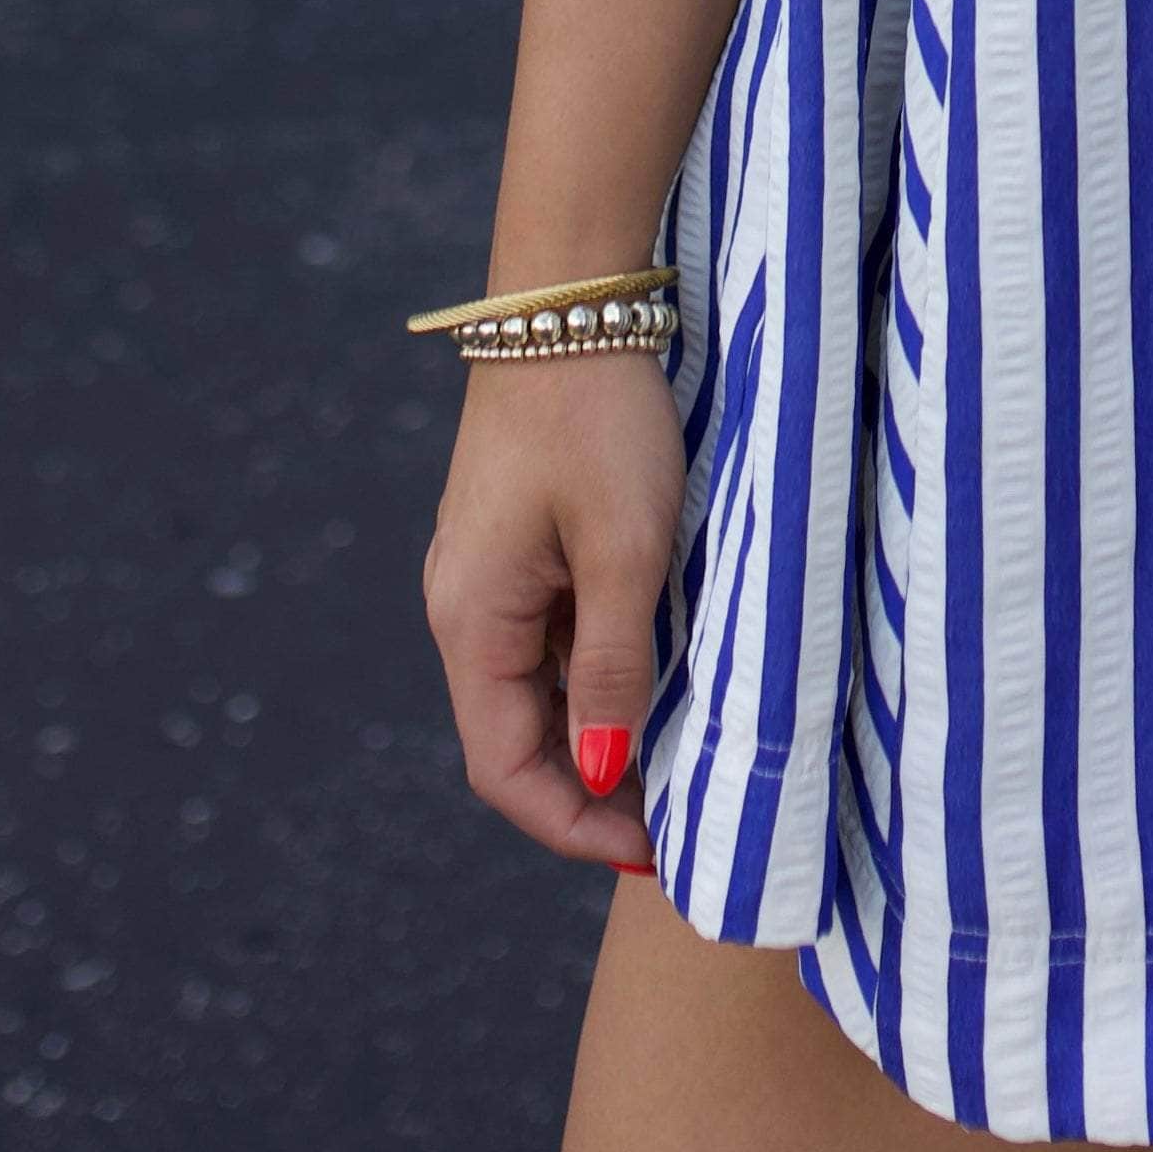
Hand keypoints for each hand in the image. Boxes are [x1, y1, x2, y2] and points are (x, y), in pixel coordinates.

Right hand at [422, 351, 685, 868]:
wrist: (571, 300)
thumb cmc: (599, 418)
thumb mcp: (624, 549)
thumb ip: (612, 667)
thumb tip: (604, 776)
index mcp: (472, 619)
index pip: (505, 768)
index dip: (574, 823)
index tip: (652, 851)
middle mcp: (467, 606)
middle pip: (519, 736)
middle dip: (593, 788)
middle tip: (681, 817)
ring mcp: (492, 572)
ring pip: (540, 687)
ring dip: (602, 730)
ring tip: (685, 758)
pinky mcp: (524, 539)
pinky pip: (556, 633)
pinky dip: (604, 671)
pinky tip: (665, 677)